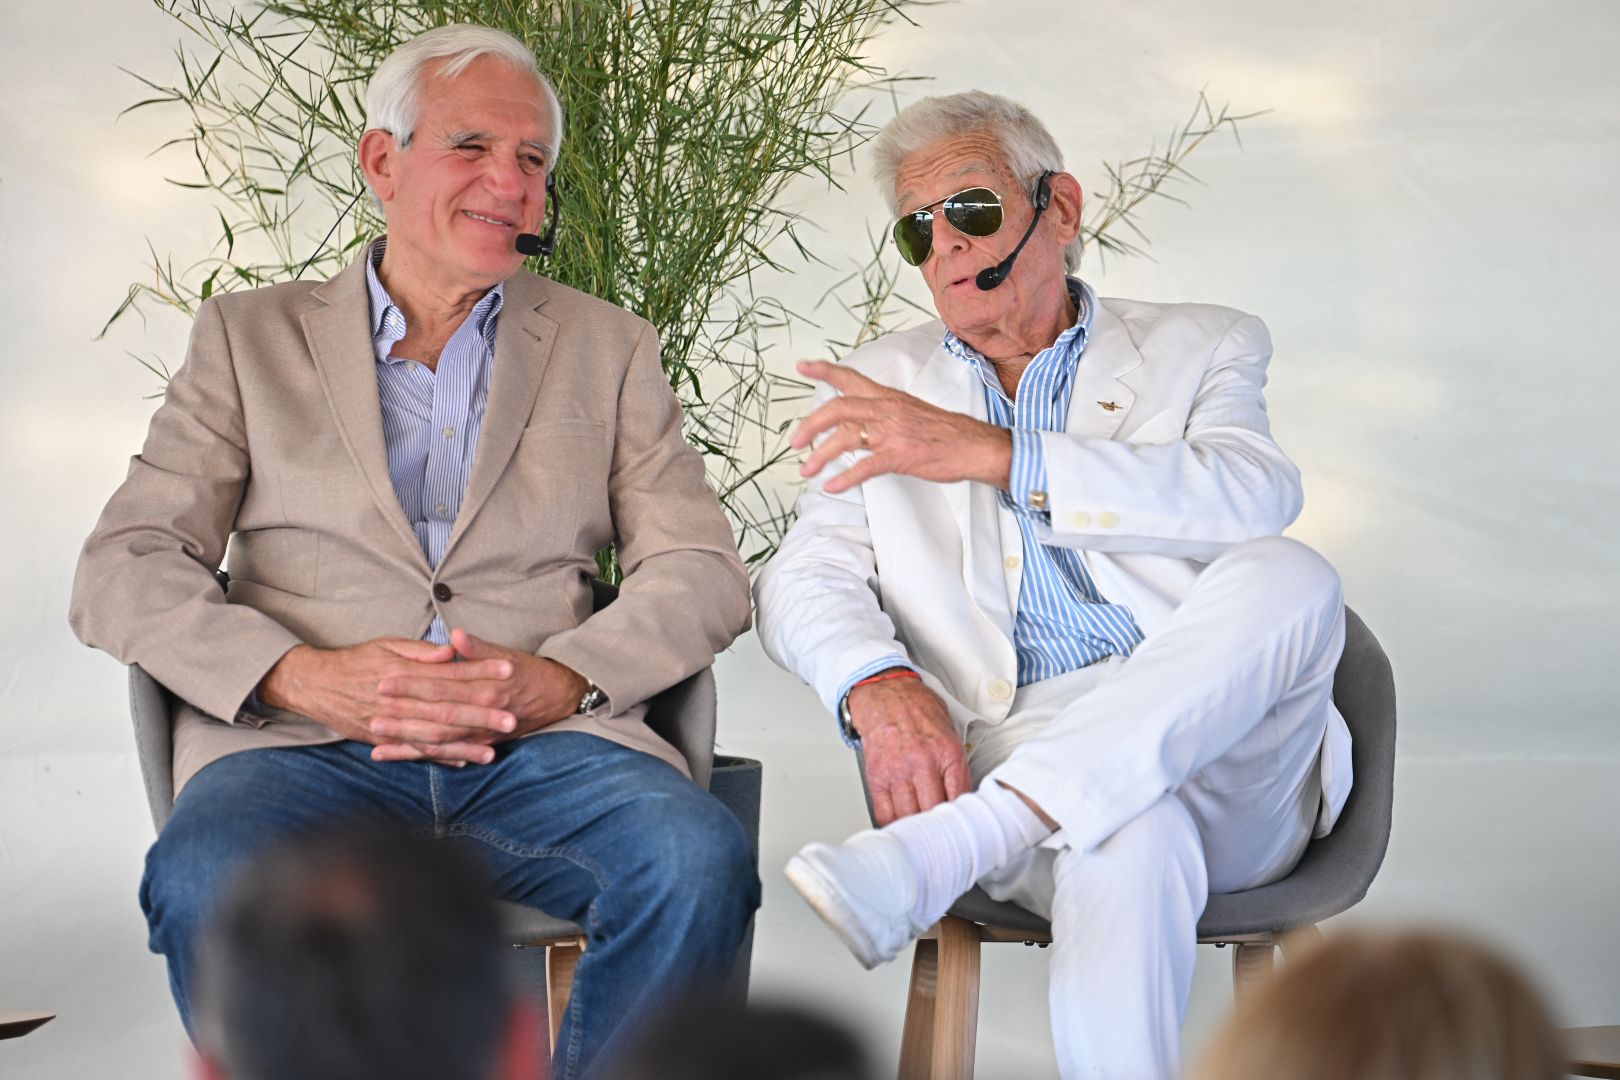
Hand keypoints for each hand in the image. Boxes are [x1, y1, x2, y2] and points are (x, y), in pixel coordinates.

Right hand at [259, 638, 515, 762]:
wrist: (314, 683)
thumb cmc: (355, 660)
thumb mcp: (387, 645)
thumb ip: (421, 651)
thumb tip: (452, 652)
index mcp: (404, 672)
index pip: (450, 674)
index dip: (481, 672)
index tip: (509, 672)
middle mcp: (399, 700)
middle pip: (447, 709)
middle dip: (481, 715)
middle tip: (511, 718)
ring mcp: (390, 723)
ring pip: (433, 736)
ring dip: (464, 744)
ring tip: (493, 750)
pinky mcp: (382, 739)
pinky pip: (414, 750)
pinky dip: (439, 757)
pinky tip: (462, 761)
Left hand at [366, 628, 589, 762]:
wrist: (556, 697)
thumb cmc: (527, 672)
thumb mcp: (505, 654)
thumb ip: (477, 648)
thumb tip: (455, 635)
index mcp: (486, 686)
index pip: (441, 684)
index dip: (412, 683)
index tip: (384, 679)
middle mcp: (483, 713)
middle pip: (436, 715)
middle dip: (402, 715)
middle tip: (372, 712)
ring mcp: (481, 734)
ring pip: (439, 739)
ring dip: (406, 740)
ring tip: (376, 738)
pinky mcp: (479, 746)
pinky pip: (445, 754)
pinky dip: (419, 755)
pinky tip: (394, 754)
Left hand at [792, 360, 1012, 494]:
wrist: (976, 446)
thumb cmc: (946, 433)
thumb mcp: (911, 412)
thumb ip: (883, 414)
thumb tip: (856, 424)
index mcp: (889, 397)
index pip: (851, 378)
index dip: (825, 371)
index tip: (803, 366)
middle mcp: (887, 410)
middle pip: (838, 408)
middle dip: (811, 425)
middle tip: (796, 441)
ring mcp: (892, 432)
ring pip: (845, 438)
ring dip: (821, 456)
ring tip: (807, 471)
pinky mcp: (899, 455)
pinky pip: (864, 467)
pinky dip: (844, 478)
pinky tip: (832, 486)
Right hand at [849, 676, 970, 824]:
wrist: (886, 693)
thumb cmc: (918, 711)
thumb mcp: (950, 733)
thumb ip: (956, 766)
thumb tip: (963, 797)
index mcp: (948, 753)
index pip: (960, 799)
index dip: (961, 819)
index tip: (961, 829)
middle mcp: (924, 763)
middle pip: (935, 812)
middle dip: (939, 827)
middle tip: (942, 836)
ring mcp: (898, 771)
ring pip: (910, 816)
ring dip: (916, 828)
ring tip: (921, 835)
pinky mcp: (877, 776)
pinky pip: (885, 812)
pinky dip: (893, 824)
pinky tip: (900, 826)